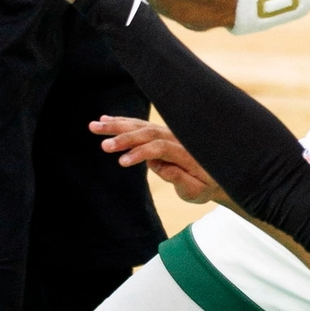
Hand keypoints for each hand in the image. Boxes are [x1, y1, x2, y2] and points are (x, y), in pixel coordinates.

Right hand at [91, 115, 225, 204]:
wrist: (215, 175)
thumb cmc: (205, 185)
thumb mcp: (196, 190)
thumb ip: (179, 178)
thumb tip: (157, 166)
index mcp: (185, 152)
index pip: (160, 147)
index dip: (140, 152)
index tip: (121, 162)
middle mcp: (176, 137)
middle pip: (147, 132)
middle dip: (124, 136)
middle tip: (102, 144)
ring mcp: (168, 132)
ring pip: (140, 126)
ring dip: (117, 125)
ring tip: (94, 126)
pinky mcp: (159, 133)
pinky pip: (140, 125)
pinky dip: (122, 122)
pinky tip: (105, 120)